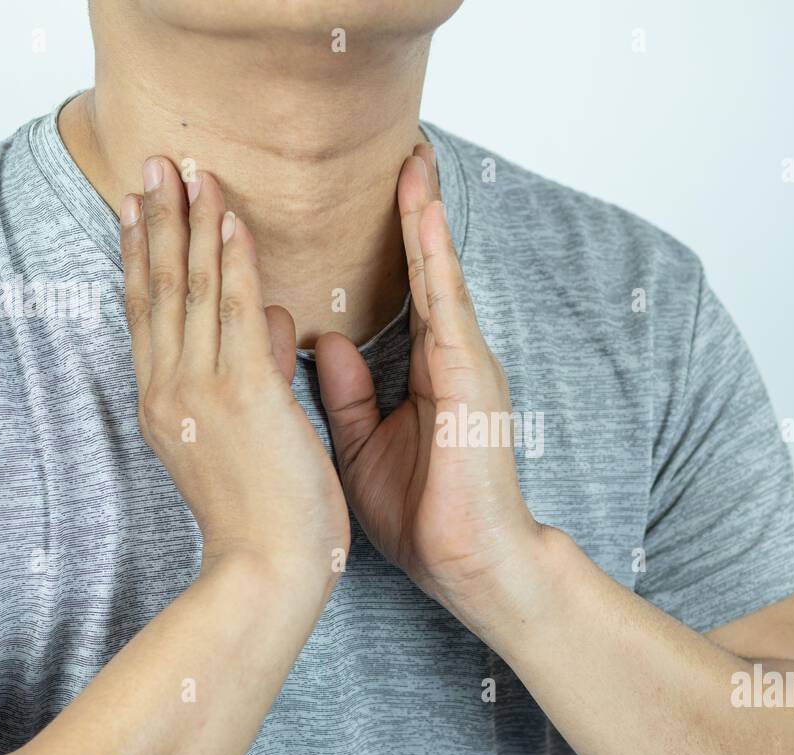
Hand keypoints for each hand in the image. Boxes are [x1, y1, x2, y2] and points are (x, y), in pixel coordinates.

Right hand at [120, 157, 349, 603]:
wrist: (267, 571)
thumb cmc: (263, 518)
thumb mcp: (244, 437)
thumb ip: (250, 371)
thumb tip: (263, 316)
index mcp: (166, 405)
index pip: (150, 315)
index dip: (143, 256)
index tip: (140, 208)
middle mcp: (171, 390)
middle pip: (159, 290)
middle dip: (158, 221)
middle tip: (154, 163)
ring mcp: (202, 390)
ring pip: (191, 289)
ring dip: (190, 223)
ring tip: (188, 169)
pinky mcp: (244, 395)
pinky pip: (235, 310)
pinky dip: (232, 261)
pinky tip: (230, 219)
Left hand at [314, 145, 543, 620]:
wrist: (469, 563)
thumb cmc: (425, 515)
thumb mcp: (364, 446)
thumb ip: (348, 393)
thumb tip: (323, 343)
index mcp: (426, 373)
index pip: (406, 292)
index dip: (393, 243)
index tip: (377, 194)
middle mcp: (450, 357)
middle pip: (427, 270)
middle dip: (415, 211)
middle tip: (404, 150)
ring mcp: (466, 363)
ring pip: (441, 274)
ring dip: (426, 216)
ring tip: (415, 160)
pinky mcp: (470, 376)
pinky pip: (448, 303)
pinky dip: (435, 256)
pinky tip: (424, 214)